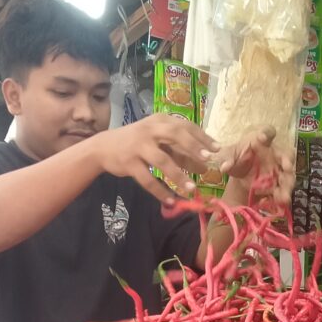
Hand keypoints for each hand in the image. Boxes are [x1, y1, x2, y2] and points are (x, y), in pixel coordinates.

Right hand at [96, 114, 219, 203]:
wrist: (104, 147)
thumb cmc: (138, 142)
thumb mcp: (158, 141)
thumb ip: (180, 151)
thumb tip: (204, 166)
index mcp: (160, 121)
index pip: (184, 126)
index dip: (202, 137)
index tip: (217, 149)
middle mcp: (150, 130)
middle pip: (175, 135)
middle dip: (193, 147)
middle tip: (208, 160)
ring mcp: (138, 146)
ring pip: (162, 161)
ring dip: (178, 176)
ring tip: (192, 189)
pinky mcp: (129, 163)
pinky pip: (147, 179)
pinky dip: (160, 191)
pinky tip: (170, 200)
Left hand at [218, 127, 294, 205]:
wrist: (240, 174)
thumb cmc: (237, 157)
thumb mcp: (229, 155)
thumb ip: (226, 159)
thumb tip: (224, 167)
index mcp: (262, 141)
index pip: (268, 131)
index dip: (267, 133)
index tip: (262, 137)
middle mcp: (274, 153)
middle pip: (286, 154)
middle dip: (287, 160)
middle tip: (287, 167)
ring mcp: (278, 169)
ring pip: (288, 175)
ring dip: (287, 184)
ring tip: (284, 195)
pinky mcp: (277, 183)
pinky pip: (282, 189)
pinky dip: (281, 197)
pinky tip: (279, 203)